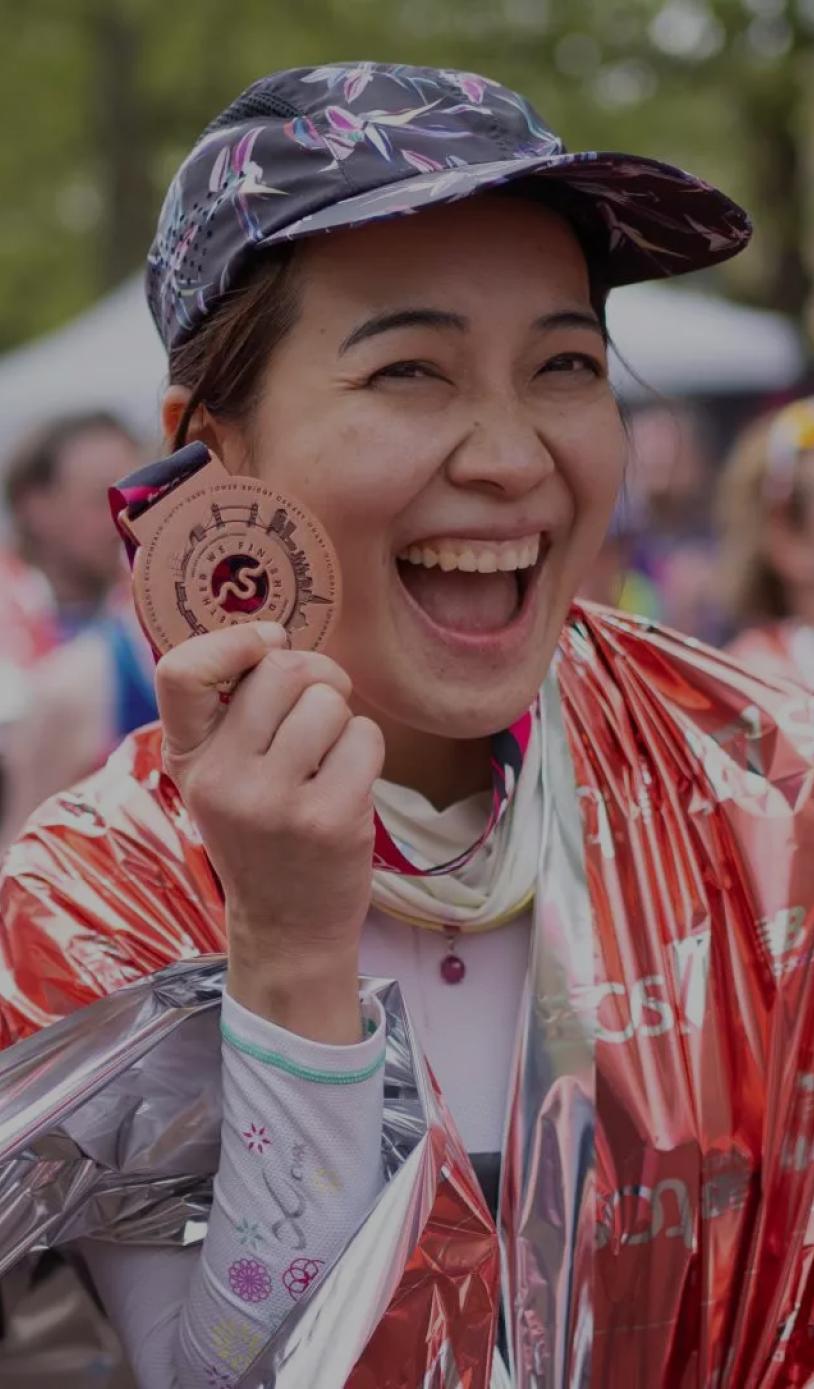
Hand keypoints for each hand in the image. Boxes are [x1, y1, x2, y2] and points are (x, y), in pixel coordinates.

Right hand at [156, 622, 384, 1040]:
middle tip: (320, 707)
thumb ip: (233, 714)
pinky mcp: (328, 819)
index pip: (181, 671)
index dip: (233, 640)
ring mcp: (274, 802)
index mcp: (188, 758)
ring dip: (343, 719)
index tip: (267, 645)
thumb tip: (277, 640)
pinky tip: (348, 784)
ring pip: (330, 701)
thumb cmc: (264, 834)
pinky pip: (366, 736)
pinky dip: (367, 750)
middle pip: (280, 669)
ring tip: (328, 759)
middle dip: (315, 676)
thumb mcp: (222, 777)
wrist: (289, 929)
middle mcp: (221, 778)